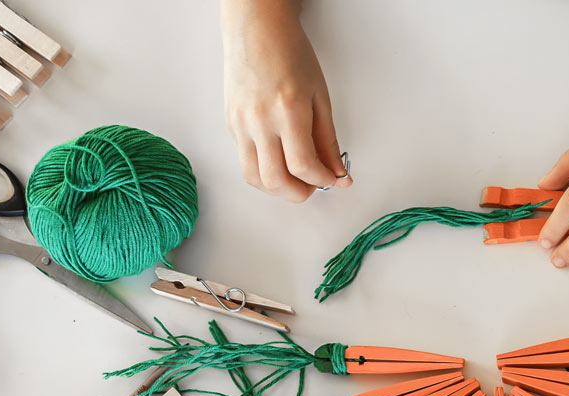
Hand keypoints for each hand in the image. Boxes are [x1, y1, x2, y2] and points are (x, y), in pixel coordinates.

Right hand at [221, 0, 351, 201]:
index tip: (333, 180)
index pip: (303, 166)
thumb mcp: (320, 97)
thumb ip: (328, 140)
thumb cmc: (289, 53)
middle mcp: (259, 120)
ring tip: (295, 181)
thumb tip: (338, 172)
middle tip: (313, 187)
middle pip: (275, 180)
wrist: (256, 28)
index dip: (322, 181)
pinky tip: (279, 162)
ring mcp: (240, 123)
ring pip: (254, 177)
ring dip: (277, 189)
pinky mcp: (230, 124)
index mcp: (288, 110)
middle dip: (298, 194)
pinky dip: (264, 171)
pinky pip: (245, 161)